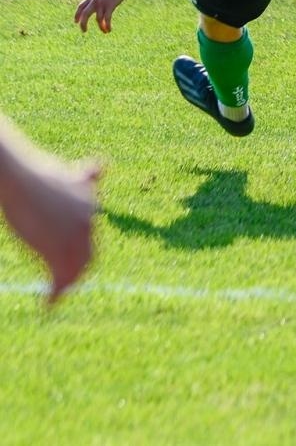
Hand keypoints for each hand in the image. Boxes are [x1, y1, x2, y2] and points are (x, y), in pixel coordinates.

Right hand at [0, 154, 101, 303]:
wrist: (19, 178)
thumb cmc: (35, 174)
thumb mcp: (66, 174)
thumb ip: (84, 179)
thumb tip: (101, 167)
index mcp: (89, 205)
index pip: (90, 235)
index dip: (83, 251)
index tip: (76, 263)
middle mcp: (87, 221)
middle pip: (88, 255)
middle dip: (78, 270)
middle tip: (65, 283)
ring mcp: (74, 236)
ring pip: (76, 268)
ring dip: (67, 284)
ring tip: (56, 295)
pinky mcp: (57, 249)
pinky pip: (61, 278)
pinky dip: (56, 294)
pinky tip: (49, 303)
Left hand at [74, 0, 130, 33]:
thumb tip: (99, 3)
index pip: (80, 7)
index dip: (77, 15)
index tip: (76, 22)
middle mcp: (94, 1)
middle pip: (84, 14)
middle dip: (83, 24)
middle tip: (84, 31)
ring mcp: (102, 3)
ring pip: (97, 19)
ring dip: (100, 27)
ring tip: (105, 32)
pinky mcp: (110, 5)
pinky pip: (106, 19)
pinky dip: (107, 25)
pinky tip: (109, 30)